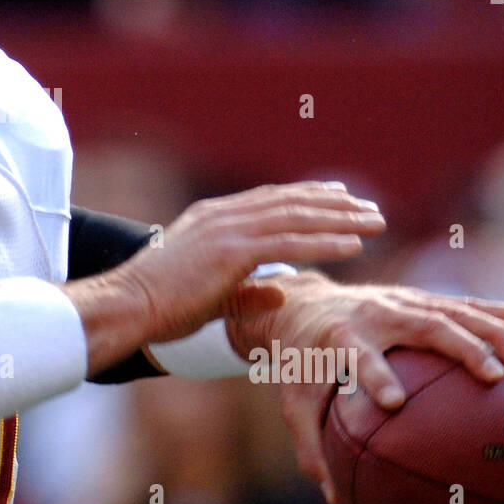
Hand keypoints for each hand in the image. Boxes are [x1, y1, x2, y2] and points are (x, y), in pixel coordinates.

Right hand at [111, 181, 386, 346]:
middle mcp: (223, 215)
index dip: (309, 197)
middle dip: (335, 204)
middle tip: (370, 208)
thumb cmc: (161, 306)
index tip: (340, 197)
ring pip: (296, 217)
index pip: (271, 200)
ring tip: (375, 223)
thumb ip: (246, 289)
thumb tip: (278, 290)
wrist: (129, 304)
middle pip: (290, 202)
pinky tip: (353, 244)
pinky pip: (289, 242)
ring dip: (341, 219)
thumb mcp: (211, 294)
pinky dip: (324, 241)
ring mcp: (227, 229)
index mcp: (213, 218)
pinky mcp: (231, 251)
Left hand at [229, 274, 503, 503]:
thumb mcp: (295, 401)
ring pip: (451, 310)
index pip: (359, 357)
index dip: (375, 376)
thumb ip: (310, 447)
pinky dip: (498, 315)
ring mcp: (402, 301)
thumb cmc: (303, 362)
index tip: (395, 402)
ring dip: (491, 330)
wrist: (305, 305)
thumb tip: (333, 499)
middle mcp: (375, 314)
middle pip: (422, 325)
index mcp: (341, 338)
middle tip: (494, 376)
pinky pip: (464, 304)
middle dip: (460, 347)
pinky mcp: (419, 298)